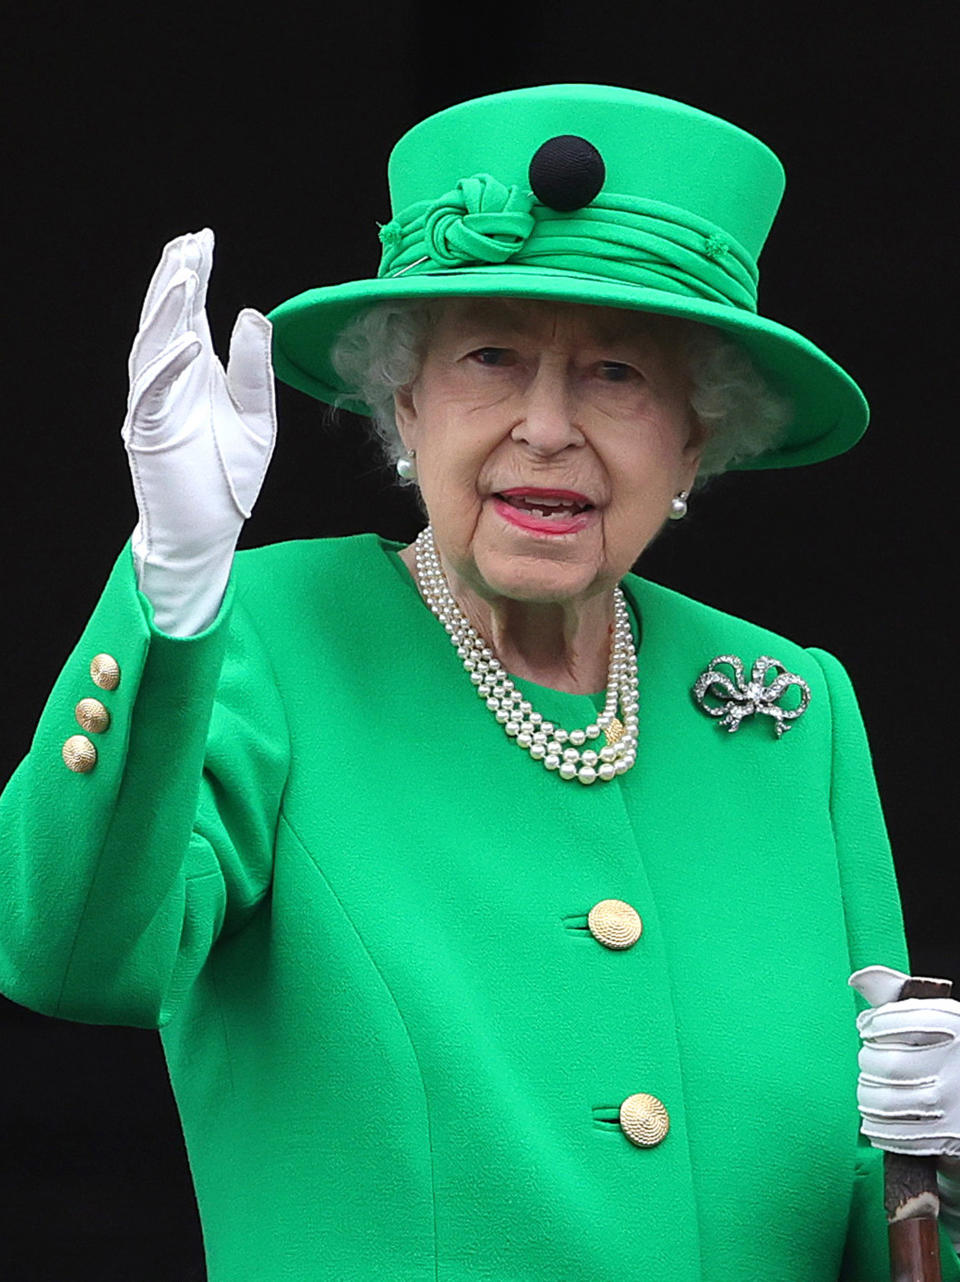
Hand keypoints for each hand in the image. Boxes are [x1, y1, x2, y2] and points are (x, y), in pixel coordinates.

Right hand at [121, 228, 275, 634]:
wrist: (209, 529)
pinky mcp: (149, 433)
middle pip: (167, 320)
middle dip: (177, 279)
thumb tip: (252, 313)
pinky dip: (170, 367)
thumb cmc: (229, 476)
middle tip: (190, 242)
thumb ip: (254, 368)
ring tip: (186, 274)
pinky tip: (189, 341)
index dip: (194, 276)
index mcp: (195, 372)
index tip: (203, 239)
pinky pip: (155, 393)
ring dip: (168, 311)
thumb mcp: (257, 415)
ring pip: (154, 347)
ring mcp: (155, 405)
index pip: (190, 313)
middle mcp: (170, 381)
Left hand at [850, 964, 959, 1159]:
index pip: (897, 1020)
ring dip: (867, 1095)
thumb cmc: (951, 1052)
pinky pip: (896, 1134)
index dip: (873, 1024)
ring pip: (886, 1101)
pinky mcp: (947, 1137)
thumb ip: (896, 997)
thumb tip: (857, 978)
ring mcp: (952, 1103)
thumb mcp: (936, 1020)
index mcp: (954, 1026)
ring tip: (869, 1088)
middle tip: (870, 1059)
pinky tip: (877, 1118)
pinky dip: (877, 1127)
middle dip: (868, 1061)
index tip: (867, 1027)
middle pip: (887, 1064)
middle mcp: (955, 1063)